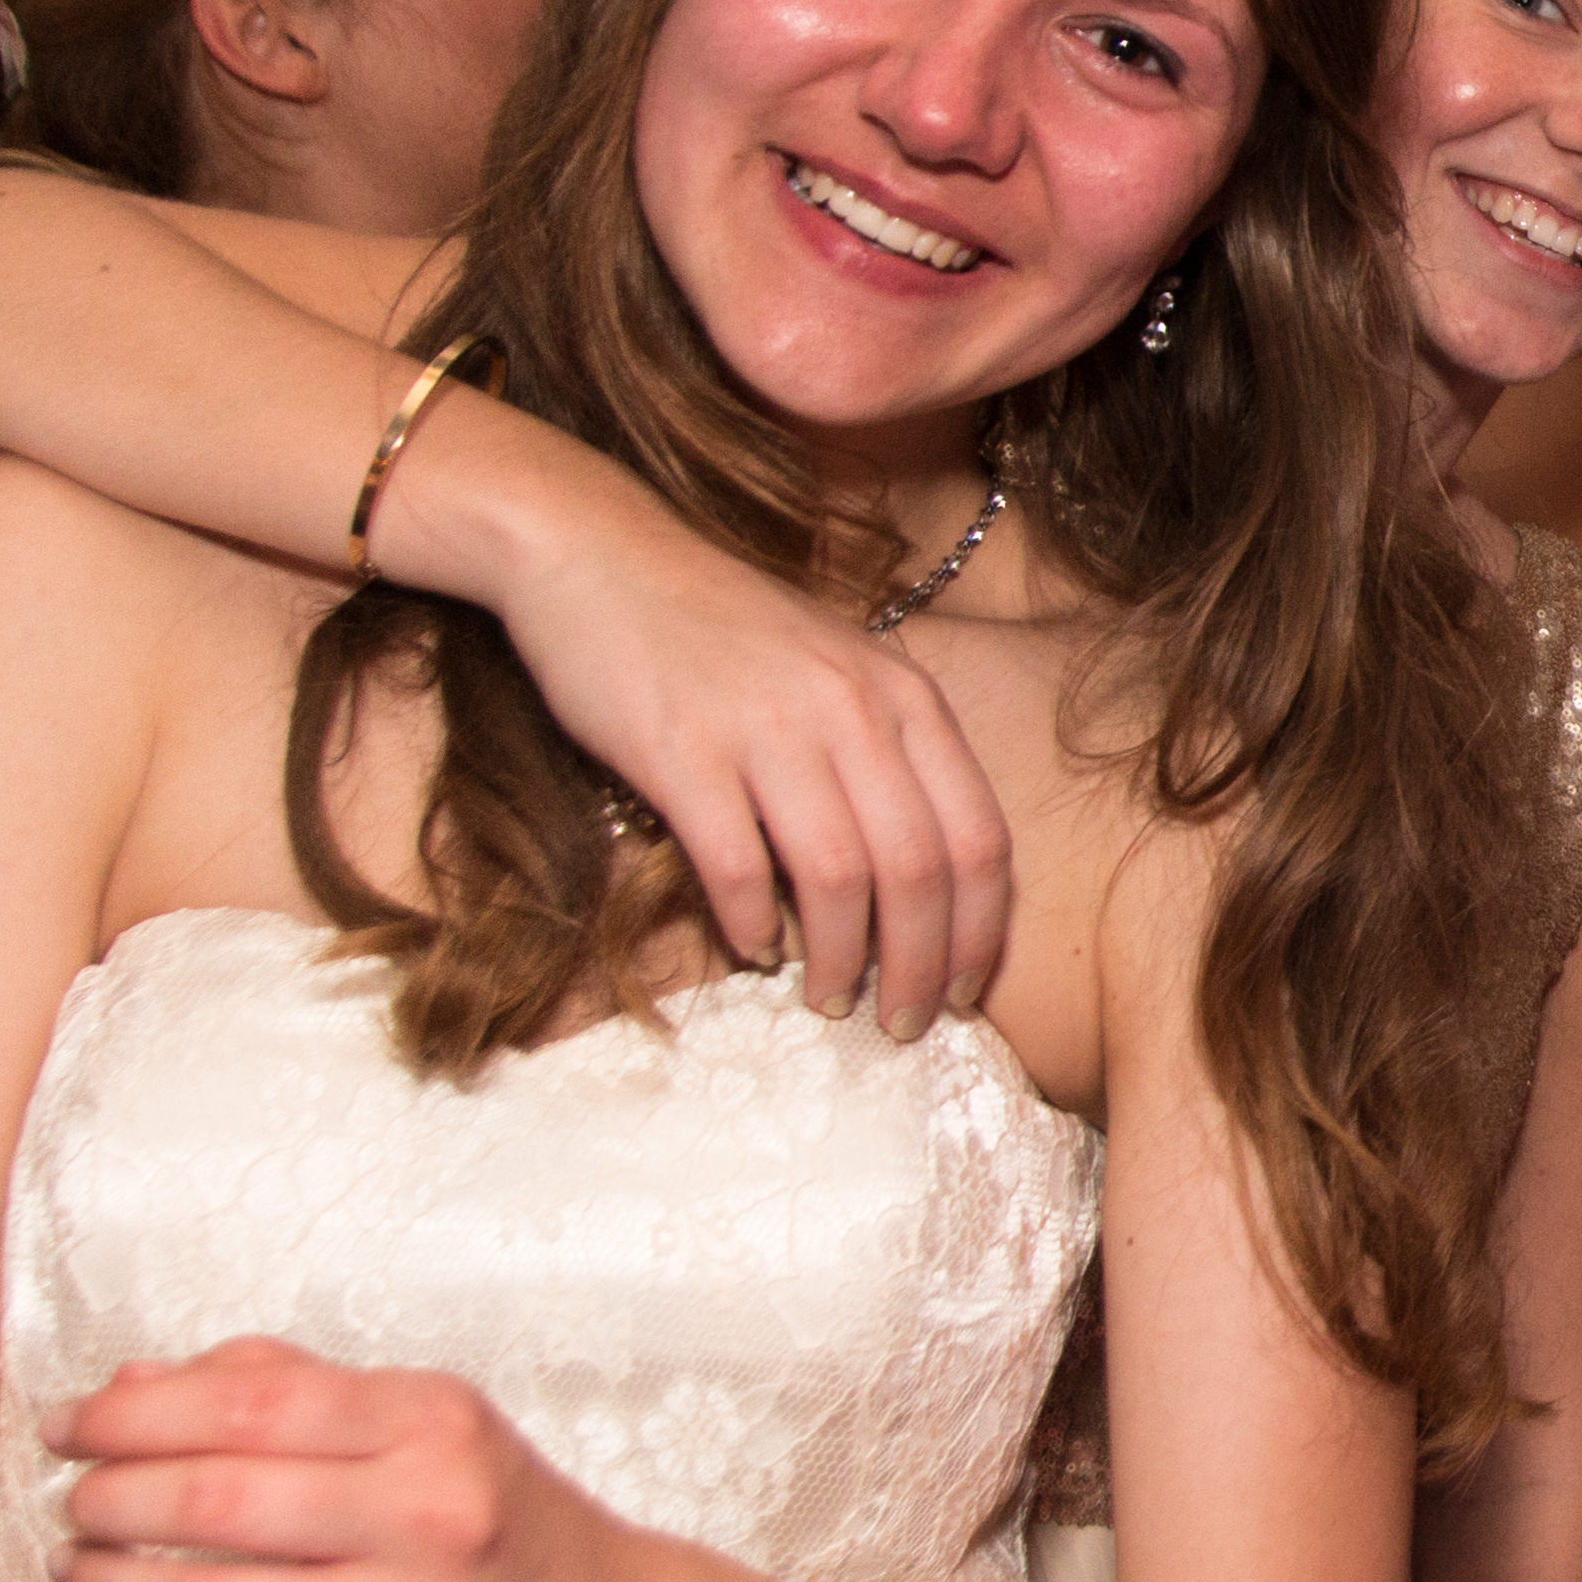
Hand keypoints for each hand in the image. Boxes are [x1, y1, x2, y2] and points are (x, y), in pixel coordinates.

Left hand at [50, 1340, 669, 1581]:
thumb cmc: (504, 1528)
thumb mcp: (430, 1426)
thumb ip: (288, 1391)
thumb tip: (132, 1389)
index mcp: (434, 1428)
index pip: (245, 1405)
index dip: (130, 1417)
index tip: (71, 1428)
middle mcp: (427, 1522)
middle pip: (211, 1501)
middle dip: (107, 1500)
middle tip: (76, 1504)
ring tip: (82, 1572)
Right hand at [488, 496, 1015, 1032]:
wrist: (601, 555)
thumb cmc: (726, 629)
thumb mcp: (840, 671)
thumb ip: (887, 755)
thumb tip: (919, 883)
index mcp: (903, 694)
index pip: (977, 836)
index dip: (980, 930)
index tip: (967, 993)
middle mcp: (850, 709)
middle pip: (918, 871)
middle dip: (921, 966)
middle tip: (904, 1025)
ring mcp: (766, 727)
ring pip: (839, 877)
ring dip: (842, 958)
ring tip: (832, 999)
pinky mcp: (681, 751)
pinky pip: (735, 865)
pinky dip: (750, 923)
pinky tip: (753, 950)